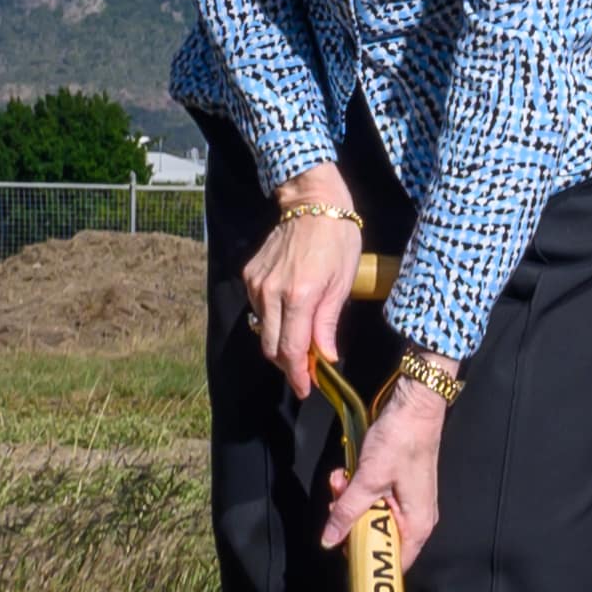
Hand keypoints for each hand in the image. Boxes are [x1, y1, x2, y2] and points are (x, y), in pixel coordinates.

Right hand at [247, 181, 360, 395]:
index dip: (298, 375)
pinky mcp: (249, 275)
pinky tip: (290, 314)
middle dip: (288, 365)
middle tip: (306, 372)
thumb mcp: (342, 283)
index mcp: (298, 296)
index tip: (307, 388)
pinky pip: (258, 310)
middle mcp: (270, 293)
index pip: (291, 350)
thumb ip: (328, 323)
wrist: (312, 203)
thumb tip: (324, 357)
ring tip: (302, 342)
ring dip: (280, 342)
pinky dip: (273, 320)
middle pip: (271, 347)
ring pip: (263, 330)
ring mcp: (256, 284)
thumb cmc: (337, 240)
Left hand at [321, 376, 448, 569]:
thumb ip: (347, 512)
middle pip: (378, 537)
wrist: (414, 405)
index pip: (394, 562)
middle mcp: (416, 518)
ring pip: (371, 516)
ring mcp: (407, 502)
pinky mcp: (397, 487)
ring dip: (350, 501)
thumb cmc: (400, 442)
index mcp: (417, 524)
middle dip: (351, 522)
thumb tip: (329, 540)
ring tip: (340, 480)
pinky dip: (357, 489)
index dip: (368, 562)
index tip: (342, 554)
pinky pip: (373, 499)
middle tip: (336, 502)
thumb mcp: (368, 479)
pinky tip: (347, 473)